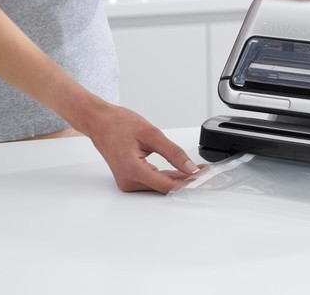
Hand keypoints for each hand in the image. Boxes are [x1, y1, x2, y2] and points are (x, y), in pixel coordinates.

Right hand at [84, 104, 199, 192]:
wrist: (99, 121)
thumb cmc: (119, 124)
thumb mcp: (151, 134)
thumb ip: (173, 152)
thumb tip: (190, 167)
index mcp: (132, 169)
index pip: (167, 184)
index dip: (189, 183)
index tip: (205, 179)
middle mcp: (128, 180)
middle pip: (165, 186)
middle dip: (188, 181)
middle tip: (210, 174)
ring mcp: (128, 181)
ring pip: (161, 185)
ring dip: (181, 179)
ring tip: (201, 171)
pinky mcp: (131, 178)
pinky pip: (154, 180)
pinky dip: (170, 176)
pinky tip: (185, 171)